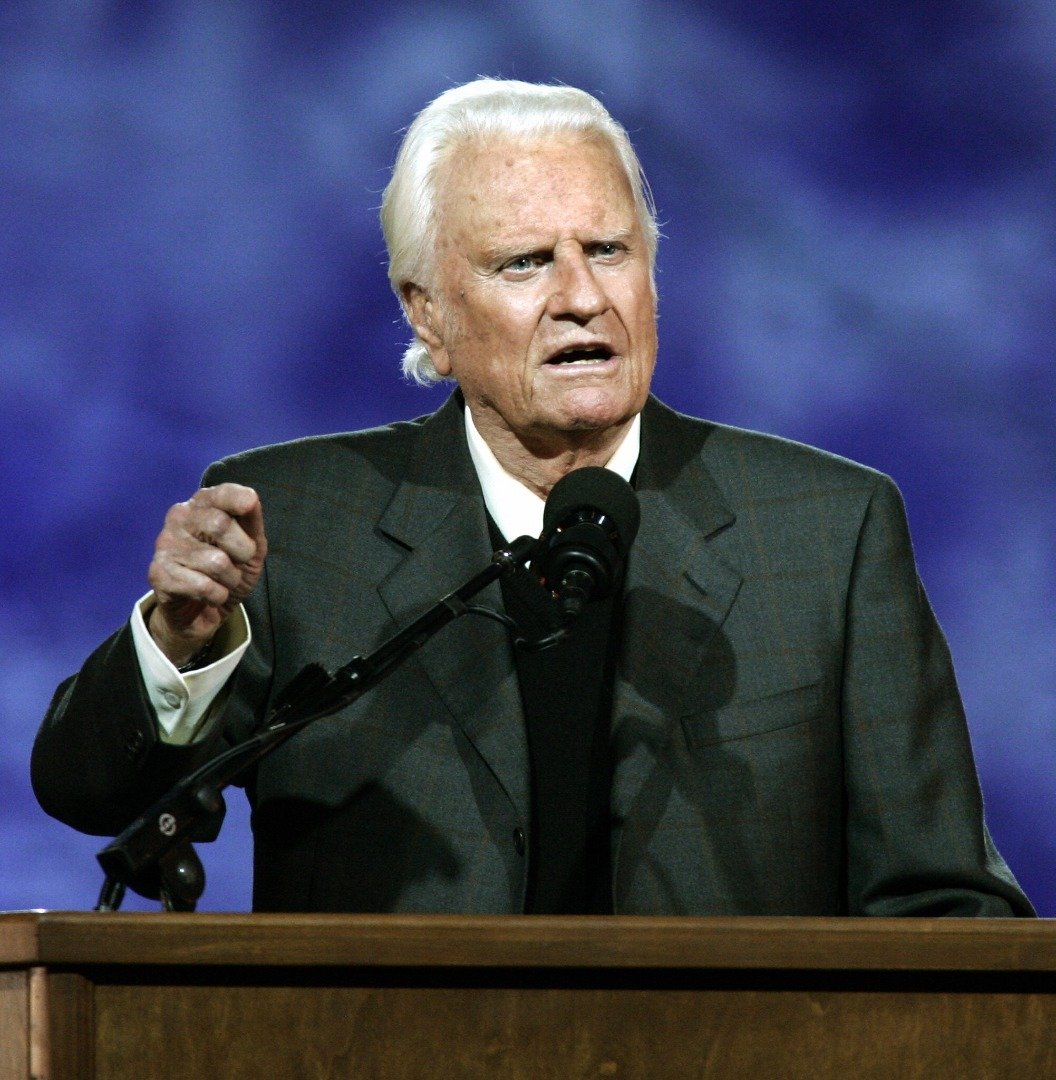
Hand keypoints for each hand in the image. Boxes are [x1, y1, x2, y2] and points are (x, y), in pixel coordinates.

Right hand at [147, 483, 266, 664]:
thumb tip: (250, 498)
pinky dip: (217, 595)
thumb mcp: (251, 546)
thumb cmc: (229, 570)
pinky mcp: (158, 574)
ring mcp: (165, 545)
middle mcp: (179, 518)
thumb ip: (251, 522)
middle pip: (220, 525)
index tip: (249, 507)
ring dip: (230, 579)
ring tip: (222, 581)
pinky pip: (204, 586)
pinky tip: (208, 594)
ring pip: (216, 562)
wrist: (203, 610)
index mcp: (201, 505)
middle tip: (239, 562)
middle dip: (243, 551)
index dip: (239, 499)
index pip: (221, 493)